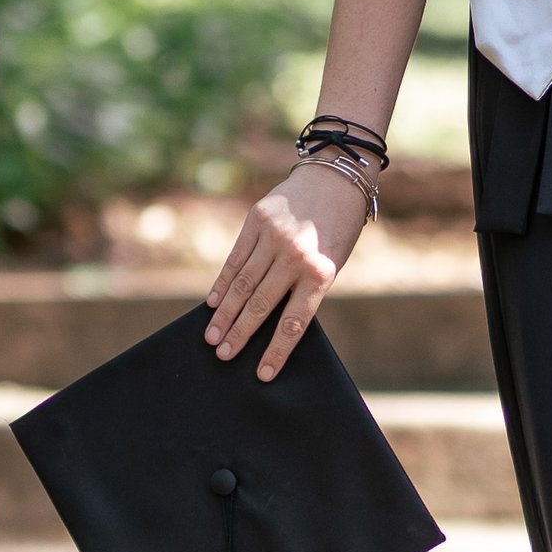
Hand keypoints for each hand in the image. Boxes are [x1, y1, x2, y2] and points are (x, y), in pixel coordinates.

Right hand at [205, 163, 368, 379]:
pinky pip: (235, 258)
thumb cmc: (339, 227)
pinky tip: (213, 302)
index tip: (261, 374)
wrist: (335, 177)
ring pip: (242, 284)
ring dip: (224, 314)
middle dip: (240, 334)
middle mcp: (295, 256)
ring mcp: (274, 237)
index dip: (276, 350)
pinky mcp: (257, 220)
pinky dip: (223, 282)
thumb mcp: (333, 261)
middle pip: (260, 305)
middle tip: (223, 355)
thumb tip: (272, 320)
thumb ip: (306, 287)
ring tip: (212, 336)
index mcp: (321, 272)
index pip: (294, 321)